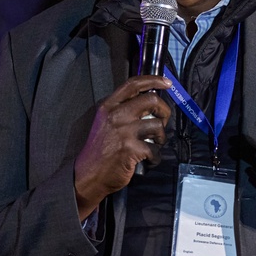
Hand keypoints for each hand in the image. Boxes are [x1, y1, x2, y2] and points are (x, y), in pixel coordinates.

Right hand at [74, 75, 172, 219]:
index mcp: (108, 106)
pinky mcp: (131, 149)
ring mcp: (124, 131)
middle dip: (164, 111)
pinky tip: (148, 161)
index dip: (153, 80)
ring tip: (152, 145)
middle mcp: (116, 115)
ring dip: (160, 138)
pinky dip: (155, 158)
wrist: (87, 175)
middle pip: (152, 100)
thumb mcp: (103, 123)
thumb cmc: (98, 150)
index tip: (167, 83)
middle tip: (162, 122)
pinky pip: (155, 149)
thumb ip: (121, 110)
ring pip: (158, 126)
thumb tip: (149, 103)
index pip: (133, 84)